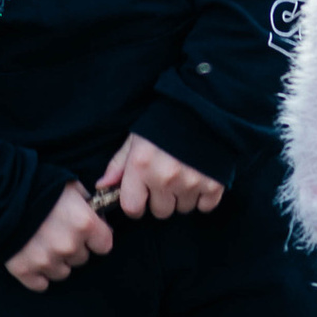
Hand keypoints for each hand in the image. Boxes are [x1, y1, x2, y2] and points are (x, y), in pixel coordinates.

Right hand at [5, 181, 115, 290]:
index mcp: (84, 223)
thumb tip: (99, 219)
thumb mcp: (69, 187)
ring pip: (62, 272)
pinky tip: (31, 258)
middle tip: (56, 232)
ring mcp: (46, 260)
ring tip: (42, 243)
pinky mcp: (25, 270)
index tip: (86, 233)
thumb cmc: (38, 185)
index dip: (95, 238)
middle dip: (73, 247)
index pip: (104, 245)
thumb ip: (87, 205)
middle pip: (81, 258)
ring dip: (56, 261)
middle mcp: (69, 245)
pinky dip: (37, 275)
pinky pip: (40, 284)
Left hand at [92, 132, 225, 219]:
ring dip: (182, 197)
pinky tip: (201, 179)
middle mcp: (165, 178)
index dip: (135, 204)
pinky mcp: (214, 184)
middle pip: (160, 212)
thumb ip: (119, 164)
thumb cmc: (165, 120)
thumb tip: (102, 186)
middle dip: (161, 200)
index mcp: (142, 166)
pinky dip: (203, 197)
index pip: (132, 207)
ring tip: (185, 175)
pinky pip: (205, 206)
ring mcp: (191, 182)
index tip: (141, 196)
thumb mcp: (136, 137)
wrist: (205, 105)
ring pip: (182, 209)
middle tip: (166, 180)